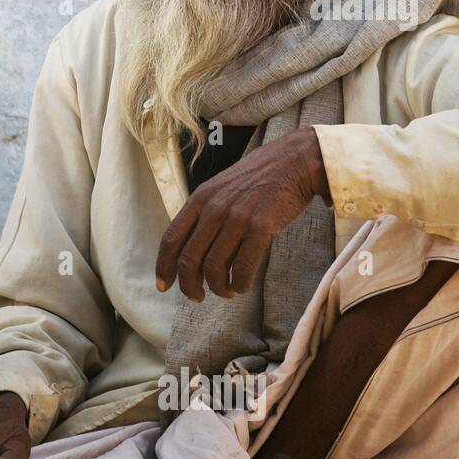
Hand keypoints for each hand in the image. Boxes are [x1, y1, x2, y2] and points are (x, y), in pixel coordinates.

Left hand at [155, 125, 330, 301]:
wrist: (296, 161)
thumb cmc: (260, 177)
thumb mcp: (222, 188)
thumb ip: (205, 213)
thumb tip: (192, 249)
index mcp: (199, 199)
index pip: (171, 239)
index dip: (164, 267)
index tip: (163, 285)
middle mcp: (213, 209)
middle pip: (188, 260)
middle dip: (189, 285)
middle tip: (197, 297)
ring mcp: (236, 218)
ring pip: (214, 267)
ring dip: (218, 287)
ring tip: (227, 291)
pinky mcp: (261, 227)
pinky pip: (243, 266)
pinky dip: (240, 283)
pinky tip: (242, 285)